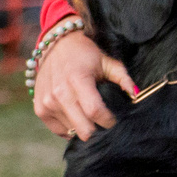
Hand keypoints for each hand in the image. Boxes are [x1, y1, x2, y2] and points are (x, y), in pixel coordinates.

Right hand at [31, 27, 132, 142]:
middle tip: (103, 121)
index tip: (115, 119)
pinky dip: (70, 126)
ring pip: (73, 131)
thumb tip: (136, 94)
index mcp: (77, 80)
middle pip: (84, 129)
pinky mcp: (39, 109)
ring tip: (87, 111)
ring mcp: (47, 103)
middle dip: (98, 129)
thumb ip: (123, 78)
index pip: (95, 112)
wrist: (55, 45)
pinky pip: (60, 130)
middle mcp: (59, 94)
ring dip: (83, 125)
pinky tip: (76, 114)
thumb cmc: (85, 54)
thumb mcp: (106, 61)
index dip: (109, 121)